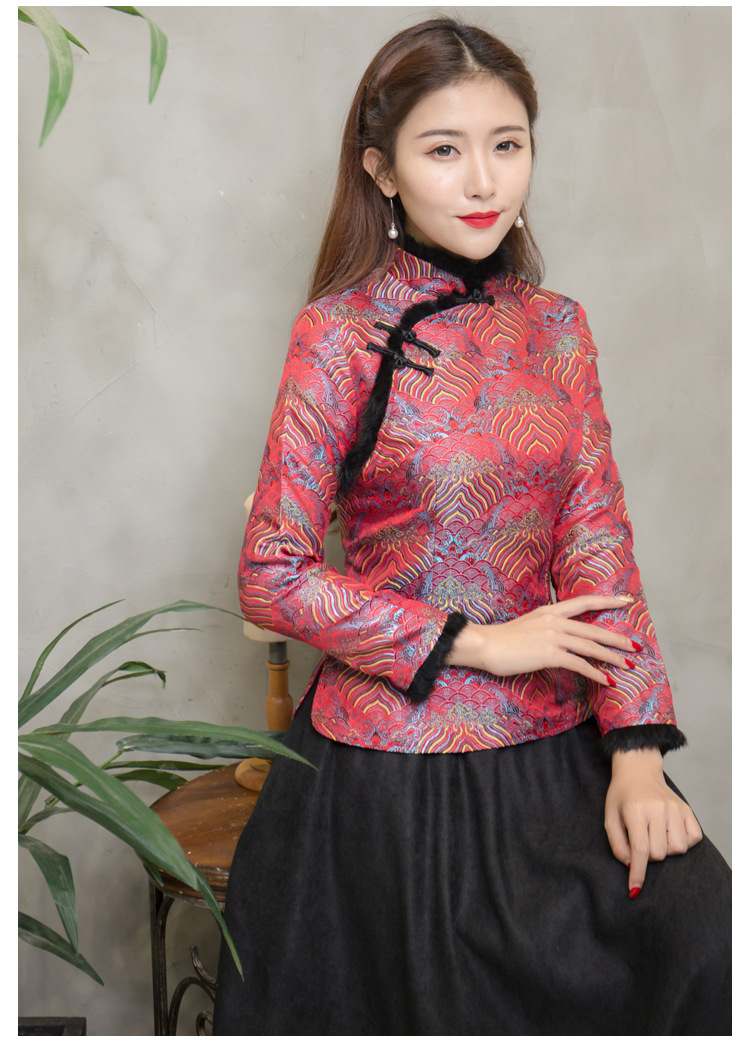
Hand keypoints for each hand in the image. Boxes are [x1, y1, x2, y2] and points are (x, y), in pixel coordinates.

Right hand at [446, 595, 634, 686]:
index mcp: (551, 610)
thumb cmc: (503, 640)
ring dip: (612, 658)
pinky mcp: (549, 653)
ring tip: (627, 665)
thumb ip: (548, 629)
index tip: (627, 601)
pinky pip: (579, 663)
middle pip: (594, 628)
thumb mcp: (530, 626)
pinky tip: (606, 681)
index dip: (608, 601)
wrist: (485, 645)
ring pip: (591, 646)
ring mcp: (553, 636)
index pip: (585, 601)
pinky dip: (595, 673)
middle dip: (618, 638)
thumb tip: (562, 639)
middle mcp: (555, 620)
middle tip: (636, 645)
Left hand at [605, 748, 702, 896]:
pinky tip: (670, 832)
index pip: (640, 849)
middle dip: (648, 855)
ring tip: (656, 835)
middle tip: (641, 840)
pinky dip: (683, 842)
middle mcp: (658, 809)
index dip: (638, 872)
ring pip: (677, 848)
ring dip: (666, 849)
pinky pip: (693, 838)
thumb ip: (617, 843)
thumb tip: (630, 865)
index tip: (635, 889)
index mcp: (636, 810)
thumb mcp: (609, 817)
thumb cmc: (622, 795)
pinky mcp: (687, 809)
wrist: (638, 770)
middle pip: (659, 852)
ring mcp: (675, 808)